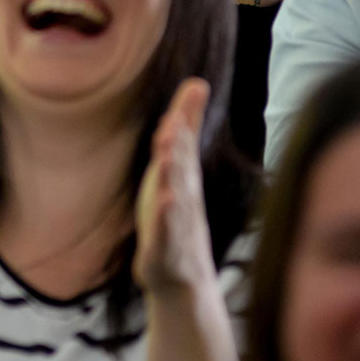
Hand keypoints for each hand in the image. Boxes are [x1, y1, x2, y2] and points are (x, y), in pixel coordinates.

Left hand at [133, 79, 217, 293]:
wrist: (182, 276)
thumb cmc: (176, 214)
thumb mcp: (176, 169)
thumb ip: (185, 128)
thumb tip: (196, 84)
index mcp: (184, 178)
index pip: (186, 144)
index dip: (185, 118)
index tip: (193, 89)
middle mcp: (184, 197)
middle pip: (181, 167)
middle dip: (178, 144)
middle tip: (174, 120)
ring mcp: (176, 224)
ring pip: (174, 197)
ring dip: (171, 177)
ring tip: (166, 157)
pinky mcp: (163, 249)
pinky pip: (165, 233)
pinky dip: (166, 219)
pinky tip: (166, 204)